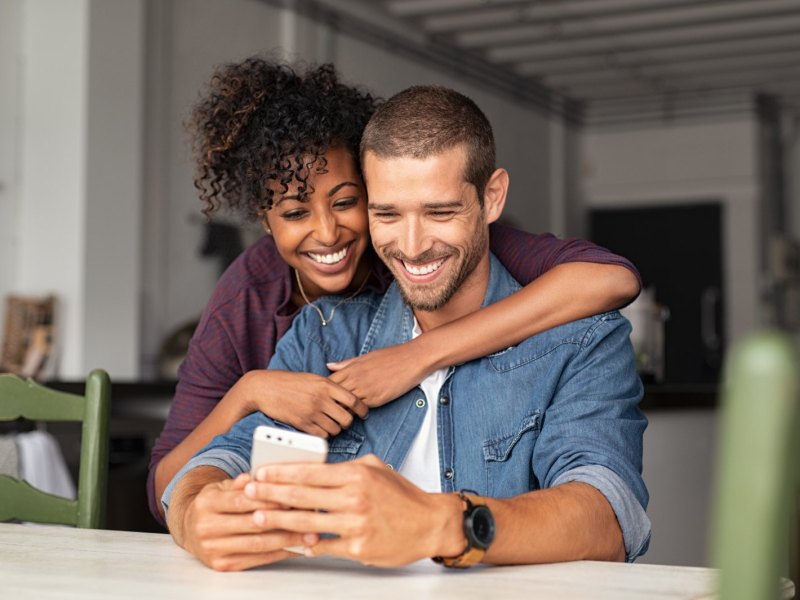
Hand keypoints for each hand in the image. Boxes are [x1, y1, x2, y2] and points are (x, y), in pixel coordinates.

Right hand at [179, 472, 317, 570]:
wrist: (189, 528)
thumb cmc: (214, 504)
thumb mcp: (222, 487)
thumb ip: (241, 482)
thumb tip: (257, 476)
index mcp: (207, 502)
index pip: (242, 501)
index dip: (268, 500)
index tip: (292, 498)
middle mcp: (206, 527)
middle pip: (252, 524)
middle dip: (283, 520)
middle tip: (309, 517)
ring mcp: (212, 548)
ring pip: (257, 544)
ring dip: (286, 540)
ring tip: (309, 535)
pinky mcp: (221, 565)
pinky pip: (255, 559)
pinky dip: (278, 554)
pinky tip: (295, 548)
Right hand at [234, 370, 368, 437]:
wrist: (265, 388)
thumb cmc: (289, 382)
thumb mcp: (313, 378)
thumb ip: (330, 387)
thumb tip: (347, 397)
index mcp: (326, 385)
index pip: (354, 400)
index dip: (362, 409)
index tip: (363, 413)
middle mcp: (321, 399)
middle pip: (347, 418)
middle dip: (347, 421)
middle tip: (342, 420)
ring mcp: (311, 412)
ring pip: (336, 429)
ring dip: (335, 429)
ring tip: (329, 423)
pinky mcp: (302, 424)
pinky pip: (321, 435)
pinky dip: (323, 434)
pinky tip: (319, 428)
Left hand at [245, 455, 463, 566]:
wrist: (430, 523)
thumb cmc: (402, 495)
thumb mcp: (375, 468)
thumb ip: (344, 467)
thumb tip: (314, 468)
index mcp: (356, 475)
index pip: (309, 472)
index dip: (281, 472)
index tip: (260, 472)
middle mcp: (354, 498)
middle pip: (302, 496)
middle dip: (270, 494)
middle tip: (248, 492)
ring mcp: (356, 525)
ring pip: (307, 522)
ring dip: (278, 519)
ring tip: (258, 516)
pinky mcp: (358, 549)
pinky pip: (324, 546)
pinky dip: (304, 544)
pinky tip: (288, 541)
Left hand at [327, 342, 429, 408]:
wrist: (412, 359)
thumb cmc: (390, 356)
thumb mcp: (365, 357)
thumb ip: (346, 363)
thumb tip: (329, 366)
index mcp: (351, 368)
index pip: (329, 383)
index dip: (325, 391)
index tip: (324, 396)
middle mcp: (356, 380)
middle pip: (334, 396)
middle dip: (329, 403)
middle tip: (327, 410)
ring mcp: (366, 390)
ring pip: (345, 405)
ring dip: (342, 410)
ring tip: (339, 415)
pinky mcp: (376, 399)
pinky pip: (360, 409)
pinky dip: (356, 412)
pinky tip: (355, 414)